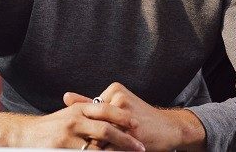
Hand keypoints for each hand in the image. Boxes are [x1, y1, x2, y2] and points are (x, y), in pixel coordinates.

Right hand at [0, 102, 144, 150]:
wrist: (23, 135)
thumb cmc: (51, 127)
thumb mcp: (69, 115)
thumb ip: (87, 114)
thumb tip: (111, 115)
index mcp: (78, 108)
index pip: (105, 110)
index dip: (123, 116)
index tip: (137, 124)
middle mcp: (74, 119)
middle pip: (106, 129)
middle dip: (125, 139)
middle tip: (141, 147)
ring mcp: (68, 136)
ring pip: (98, 147)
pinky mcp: (62, 149)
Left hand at [64, 82, 206, 151]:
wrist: (168, 128)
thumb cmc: (140, 118)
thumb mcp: (116, 105)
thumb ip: (89, 102)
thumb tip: (66, 97)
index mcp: (114, 89)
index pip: (89, 110)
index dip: (82, 126)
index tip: (73, 134)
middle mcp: (119, 99)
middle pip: (94, 122)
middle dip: (85, 136)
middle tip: (76, 145)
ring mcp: (126, 115)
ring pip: (100, 135)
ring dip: (93, 146)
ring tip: (89, 148)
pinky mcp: (132, 132)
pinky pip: (111, 146)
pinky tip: (106, 151)